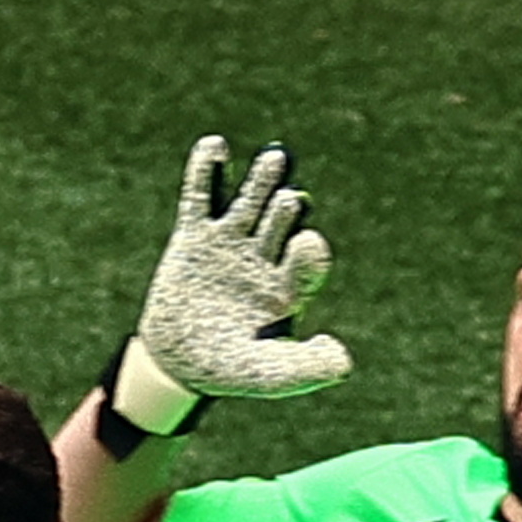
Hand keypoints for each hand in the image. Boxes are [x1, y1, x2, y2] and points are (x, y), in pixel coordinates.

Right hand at [114, 135, 347, 429]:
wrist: (178, 362)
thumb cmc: (229, 370)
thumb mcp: (267, 375)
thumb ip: (304, 369)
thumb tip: (342, 359)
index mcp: (289, 287)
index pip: (307, 261)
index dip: (309, 252)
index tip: (304, 244)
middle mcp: (264, 258)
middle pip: (282, 223)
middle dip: (286, 209)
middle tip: (290, 200)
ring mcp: (230, 243)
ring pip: (250, 203)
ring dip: (263, 181)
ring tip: (276, 159)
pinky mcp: (194, 236)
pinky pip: (201, 197)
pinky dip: (207, 171)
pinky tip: (216, 146)